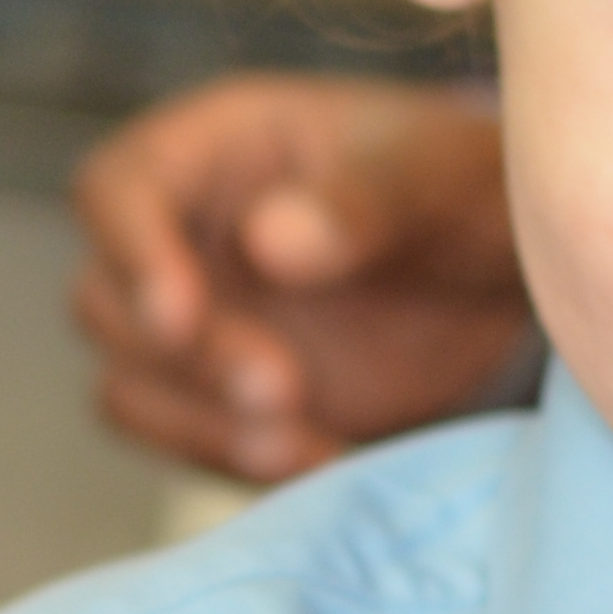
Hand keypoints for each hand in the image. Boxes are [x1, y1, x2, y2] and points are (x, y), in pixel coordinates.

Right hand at [69, 74, 530, 478]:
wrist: (508, 283)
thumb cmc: (470, 193)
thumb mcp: (442, 177)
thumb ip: (364, 200)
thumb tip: (268, 240)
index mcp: (214, 150)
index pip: (117, 189)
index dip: (131, 251)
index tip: (180, 313)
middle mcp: (183, 236)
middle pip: (104, 302)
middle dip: (184, 358)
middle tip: (282, 388)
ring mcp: (198, 325)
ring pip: (130, 384)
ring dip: (200, 425)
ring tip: (302, 440)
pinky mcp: (222, 402)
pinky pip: (189, 443)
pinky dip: (239, 463)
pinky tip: (323, 461)